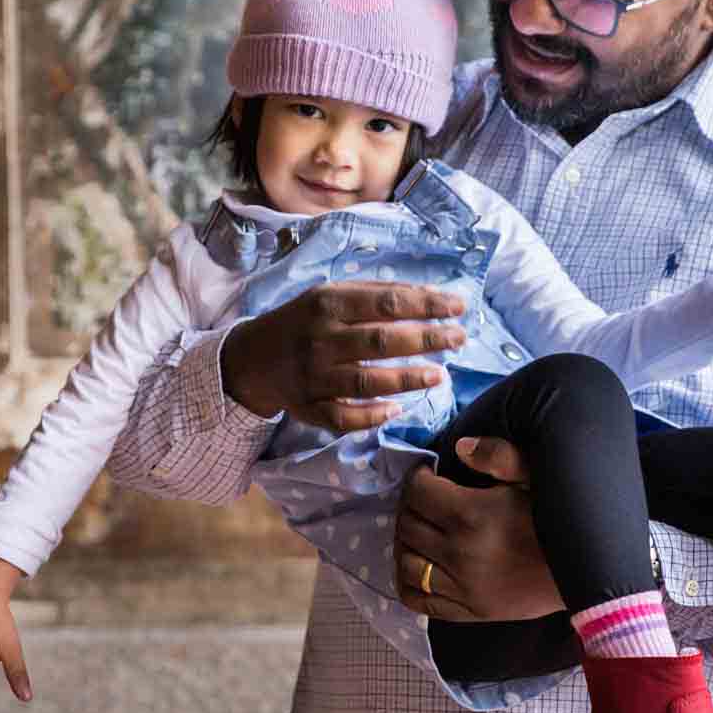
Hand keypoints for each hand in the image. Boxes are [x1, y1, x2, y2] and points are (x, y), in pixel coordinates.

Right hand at [223, 282, 467, 432]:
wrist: (252, 357)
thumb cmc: (305, 320)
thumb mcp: (332, 295)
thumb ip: (377, 295)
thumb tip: (432, 297)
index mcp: (329, 304)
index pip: (387, 302)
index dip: (427, 305)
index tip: (459, 307)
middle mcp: (321, 339)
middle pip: (381, 341)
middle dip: (426, 340)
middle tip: (459, 339)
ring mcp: (313, 376)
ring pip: (365, 381)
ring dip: (406, 379)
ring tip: (439, 376)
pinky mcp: (308, 407)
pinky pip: (342, 417)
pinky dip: (370, 416)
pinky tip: (396, 410)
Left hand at [394, 438, 565, 621]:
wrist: (589, 573)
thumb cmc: (561, 519)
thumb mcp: (538, 475)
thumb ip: (499, 455)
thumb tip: (460, 446)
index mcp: (471, 514)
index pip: (417, 493)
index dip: (416, 478)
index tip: (428, 474)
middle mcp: (458, 552)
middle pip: (408, 526)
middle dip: (409, 507)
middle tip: (423, 499)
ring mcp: (461, 586)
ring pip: (407, 563)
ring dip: (405, 543)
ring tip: (419, 530)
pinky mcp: (468, 611)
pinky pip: (420, 600)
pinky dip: (408, 583)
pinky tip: (417, 567)